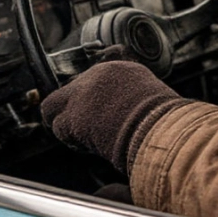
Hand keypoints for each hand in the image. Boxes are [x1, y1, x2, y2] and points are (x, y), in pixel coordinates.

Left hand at [40, 57, 187, 173]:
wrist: (160, 130)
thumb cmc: (164, 122)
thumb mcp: (152, 101)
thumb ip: (135, 102)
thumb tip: (132, 117)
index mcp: (120, 70)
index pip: (91, 79)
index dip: (90, 101)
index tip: (97, 115)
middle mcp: (98, 75)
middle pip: (68, 89)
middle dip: (72, 110)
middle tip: (84, 129)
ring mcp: (83, 93)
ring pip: (53, 106)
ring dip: (65, 124)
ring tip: (83, 139)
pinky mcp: (74, 114)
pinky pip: (57, 126)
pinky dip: (69, 139)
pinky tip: (87, 146)